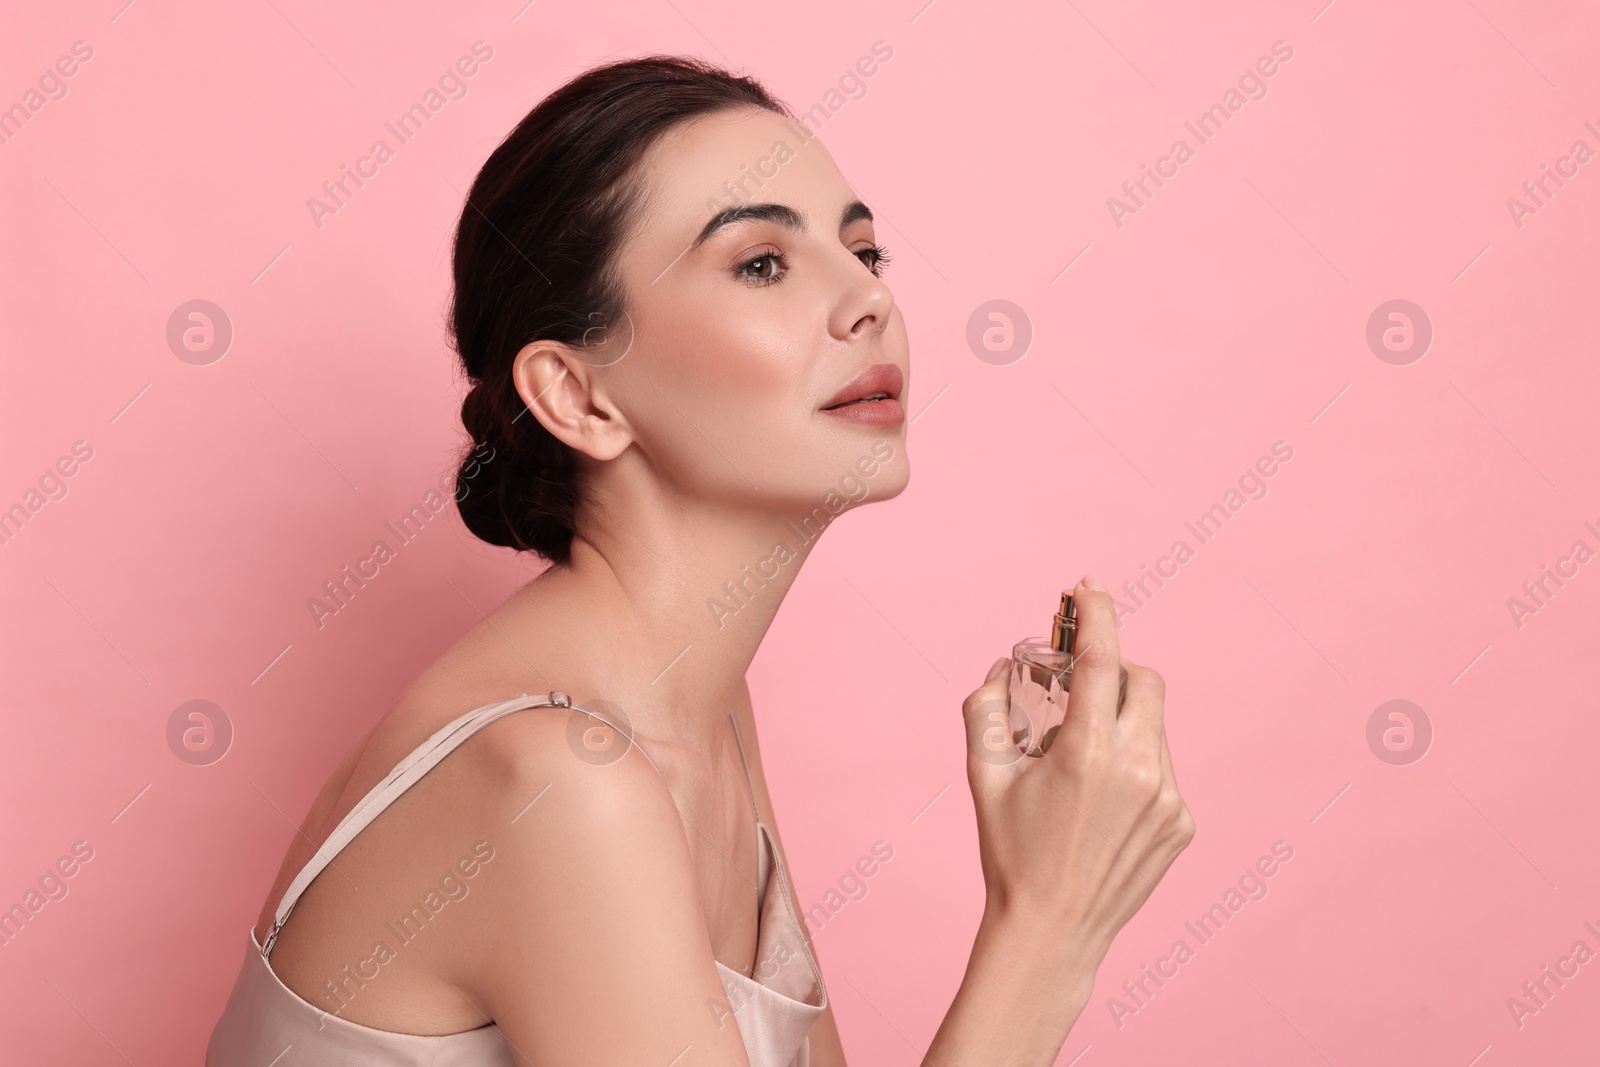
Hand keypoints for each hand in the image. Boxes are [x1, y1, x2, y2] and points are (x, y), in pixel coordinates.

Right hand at [960, 577, 1194, 964]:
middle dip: (1115, 669)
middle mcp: (1138, 769)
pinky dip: (1134, 763)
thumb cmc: (1010, 852)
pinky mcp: (1181, 823)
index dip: (1098, 615)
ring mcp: (1167, 798)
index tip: (1089, 588)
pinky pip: (1162, 767)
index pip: (1103, 659)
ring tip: (1083, 762)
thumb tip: (1006, 666)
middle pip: (1144, 680)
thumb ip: (985, 709)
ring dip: (1122, 721)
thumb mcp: (983, 776)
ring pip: (1154, 725)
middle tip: (1080, 685)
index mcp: (1086, 752)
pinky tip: (1103, 802)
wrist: (1052, 931)